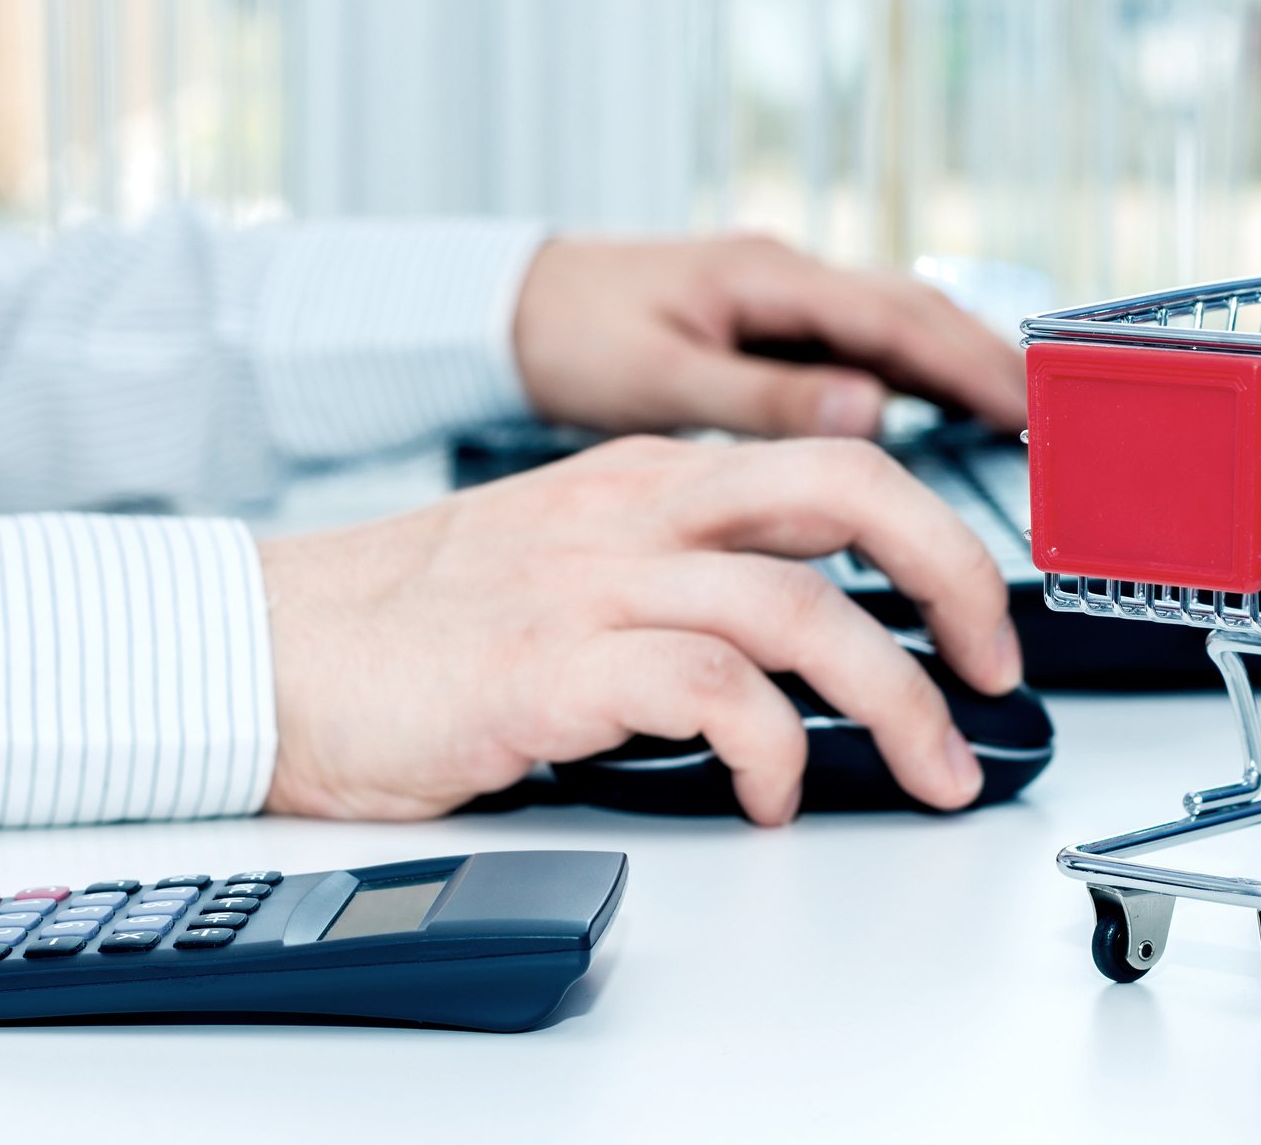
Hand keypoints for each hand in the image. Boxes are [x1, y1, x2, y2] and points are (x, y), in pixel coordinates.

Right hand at [259, 435, 1021, 824]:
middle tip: (995, 668)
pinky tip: (772, 795)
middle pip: (850, 490)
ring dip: (894, 696)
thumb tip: (809, 636)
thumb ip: (679, 570)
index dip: (935, 535)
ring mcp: (593, 582)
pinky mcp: (548, 668)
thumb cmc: (413, 622)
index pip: (832, 467)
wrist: (265, 651)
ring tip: (927, 766)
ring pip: (801, 607)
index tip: (979, 615)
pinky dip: (772, 748)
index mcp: (647, 479)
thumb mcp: (567, 556)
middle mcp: (635, 512)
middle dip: (954, 577)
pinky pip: (708, 691)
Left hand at [512, 235, 1026, 438]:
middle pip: (912, 311)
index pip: (896, 320)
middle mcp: (782, 275)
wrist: (501, 302)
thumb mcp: (657, 380)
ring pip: (889, 322)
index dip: (970, 366)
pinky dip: (904, 368)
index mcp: (765, 279)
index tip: (1028, 408)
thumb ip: (761, 400)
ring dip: (951, 360)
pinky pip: (854, 339)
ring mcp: (774, 293)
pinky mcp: (760, 317)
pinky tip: (923, 407)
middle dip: (983, 358)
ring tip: (1010, 413)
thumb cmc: (563, 336)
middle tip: (1049, 415)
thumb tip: (869, 414)